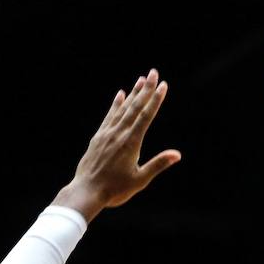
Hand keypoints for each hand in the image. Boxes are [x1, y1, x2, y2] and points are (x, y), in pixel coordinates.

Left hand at [56, 69, 180, 220]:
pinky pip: (109, 116)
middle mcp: (119, 134)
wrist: (86, 191)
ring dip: (133, 93)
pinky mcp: (98, 137)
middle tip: (154, 72)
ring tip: (141, 79)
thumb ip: (158, 164)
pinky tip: (120, 95)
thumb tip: (177, 154)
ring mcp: (107, 134)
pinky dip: (116, 104)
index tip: (163, 85)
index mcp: (131, 143)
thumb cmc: (115, 189)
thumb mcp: (140, 180)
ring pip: (123, 108)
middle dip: (146, 89)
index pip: (146, 116)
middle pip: (135, 107)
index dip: (156, 99)